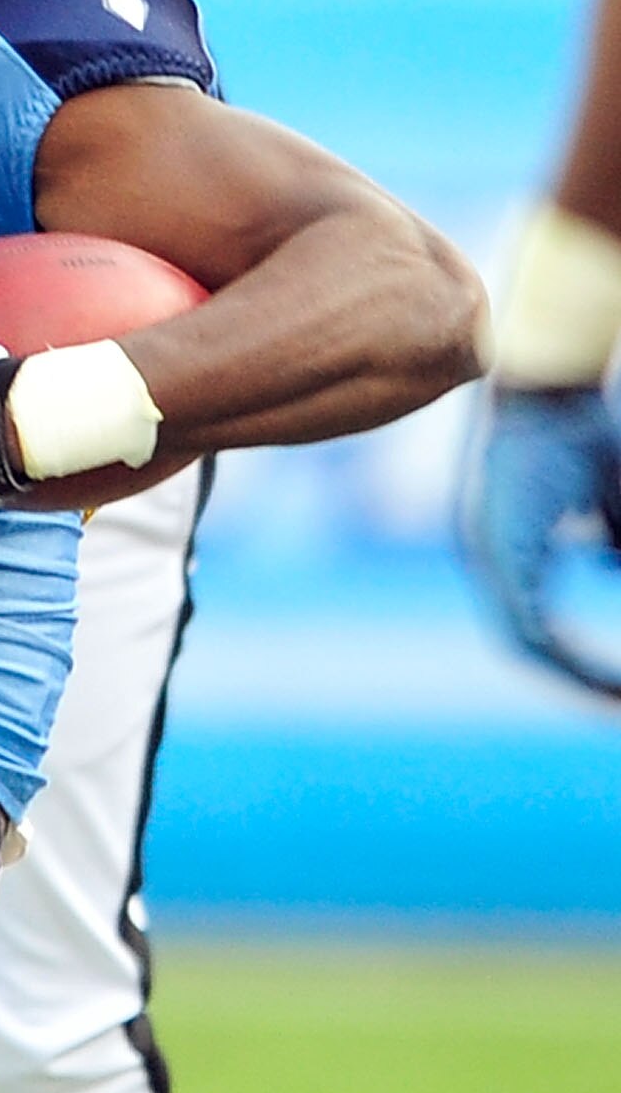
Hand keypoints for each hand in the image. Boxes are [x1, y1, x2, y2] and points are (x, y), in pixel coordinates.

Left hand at [460, 383, 620, 697]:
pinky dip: (570, 657)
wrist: (542, 384)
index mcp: (504, 544)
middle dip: (580, 678)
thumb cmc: (578, 425)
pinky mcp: (496, 553)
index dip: (573, 657)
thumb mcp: (610, 495)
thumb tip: (609, 561)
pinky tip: (609, 678)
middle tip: (619, 708)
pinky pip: (530, 629)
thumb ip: (613, 537)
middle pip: (529, 642)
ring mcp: (485, 556)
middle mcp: (486, 557)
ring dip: (580, 675)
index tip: (614, 687)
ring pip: (529, 644)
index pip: (532, 620)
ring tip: (619, 701)